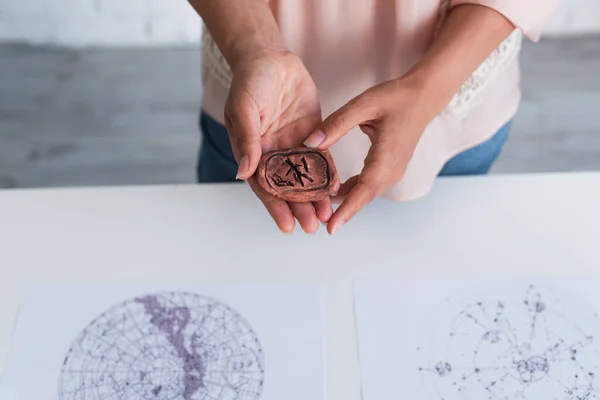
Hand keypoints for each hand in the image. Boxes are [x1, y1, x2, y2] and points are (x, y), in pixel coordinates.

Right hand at [225, 49, 337, 232]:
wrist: (271, 58)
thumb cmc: (251, 82)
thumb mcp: (244, 109)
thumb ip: (247, 140)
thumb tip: (244, 173)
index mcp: (252, 152)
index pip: (264, 186)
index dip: (275, 207)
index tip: (286, 226)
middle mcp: (273, 154)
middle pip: (287, 187)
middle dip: (299, 208)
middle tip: (312, 226)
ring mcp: (293, 145)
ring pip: (306, 177)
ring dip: (315, 197)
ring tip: (326, 215)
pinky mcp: (312, 134)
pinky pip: (321, 158)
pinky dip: (328, 174)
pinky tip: (336, 188)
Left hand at [303, 78, 436, 233]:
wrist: (423, 97)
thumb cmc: (396, 98)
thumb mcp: (364, 104)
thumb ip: (336, 124)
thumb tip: (310, 144)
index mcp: (386, 157)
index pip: (364, 190)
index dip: (347, 210)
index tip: (331, 228)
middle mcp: (391, 170)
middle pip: (362, 197)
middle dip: (340, 211)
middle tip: (314, 220)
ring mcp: (392, 171)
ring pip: (365, 193)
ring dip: (344, 201)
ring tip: (318, 207)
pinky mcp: (389, 169)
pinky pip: (368, 186)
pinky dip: (351, 191)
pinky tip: (333, 190)